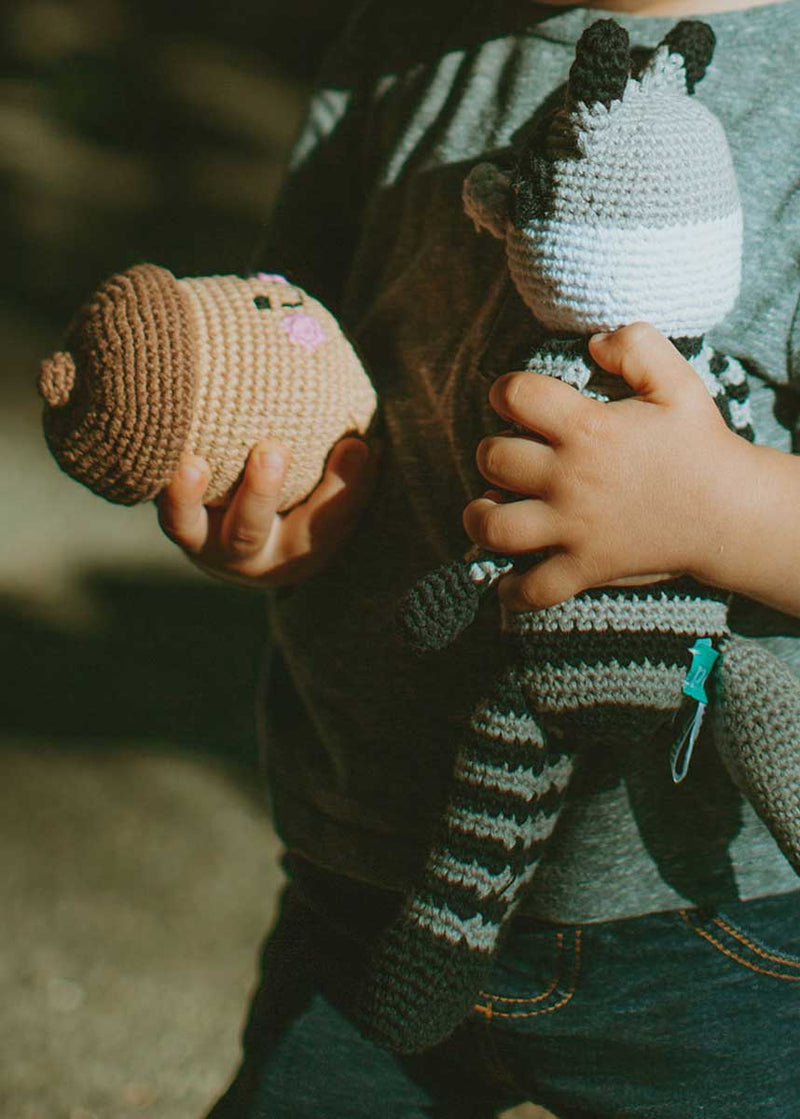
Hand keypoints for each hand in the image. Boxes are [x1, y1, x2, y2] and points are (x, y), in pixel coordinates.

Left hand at [157, 436, 378, 587]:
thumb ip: (349, 461)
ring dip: (188, 498)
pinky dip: (157, 485)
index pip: (327, 525)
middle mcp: (249, 555)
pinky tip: (160, 447)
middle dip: (261, 495)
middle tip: (272, 451)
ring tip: (191, 465)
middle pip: (251, 535)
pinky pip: (160, 507)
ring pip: (189, 530)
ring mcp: (202, 541)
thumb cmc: (304, 494)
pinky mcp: (173, 522)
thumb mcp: (329, 488)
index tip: (357, 444)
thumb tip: (369, 430)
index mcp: (302, 549)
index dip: (345, 489)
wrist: (238, 524)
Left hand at [464, 323, 748, 610]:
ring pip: (496, 526)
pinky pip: (534, 589)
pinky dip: (514, 592)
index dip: (504, 390)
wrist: (730, 512)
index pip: (516, 395)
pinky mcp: (585, 567)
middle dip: (491, 452)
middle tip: (509, 456)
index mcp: (588, 428)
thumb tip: (594, 342)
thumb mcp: (678, 382)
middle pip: (493, 458)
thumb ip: (638, 347)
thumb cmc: (699, 446)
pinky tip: (508, 581)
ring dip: (481, 517)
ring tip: (489, 509)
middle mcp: (571, 477)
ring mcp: (575, 527)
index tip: (513, 400)